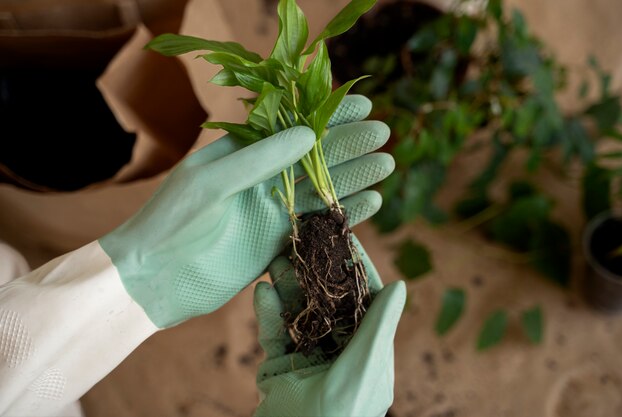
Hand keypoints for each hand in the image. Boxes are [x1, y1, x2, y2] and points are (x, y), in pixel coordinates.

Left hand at [99, 96, 393, 327]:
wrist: (153, 277)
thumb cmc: (171, 219)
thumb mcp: (212, 180)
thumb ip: (260, 158)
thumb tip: (309, 135)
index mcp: (241, 154)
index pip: (291, 128)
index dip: (326, 117)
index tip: (361, 105)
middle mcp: (260, 180)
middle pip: (313, 158)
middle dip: (348, 144)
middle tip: (382, 134)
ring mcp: (270, 212)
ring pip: (320, 190)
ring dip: (353, 177)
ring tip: (385, 164)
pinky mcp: (276, 243)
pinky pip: (316, 225)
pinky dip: (342, 214)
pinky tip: (370, 203)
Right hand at [253, 240, 405, 416]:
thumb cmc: (340, 415)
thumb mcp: (365, 368)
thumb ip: (378, 326)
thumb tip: (400, 285)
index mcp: (368, 353)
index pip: (364, 301)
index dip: (354, 269)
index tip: (343, 239)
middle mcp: (341, 353)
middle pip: (328, 303)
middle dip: (314, 273)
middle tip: (301, 242)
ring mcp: (309, 360)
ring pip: (300, 314)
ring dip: (288, 287)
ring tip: (276, 259)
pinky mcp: (282, 368)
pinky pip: (276, 335)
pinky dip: (269, 313)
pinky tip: (262, 291)